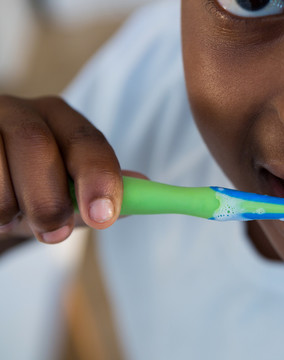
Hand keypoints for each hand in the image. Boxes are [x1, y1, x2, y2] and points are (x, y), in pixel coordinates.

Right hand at [0, 95, 126, 243]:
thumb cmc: (32, 189)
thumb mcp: (68, 192)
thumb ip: (102, 190)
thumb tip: (143, 187)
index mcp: (61, 119)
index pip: (87, 141)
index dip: (98, 178)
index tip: (102, 217)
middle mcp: (21, 111)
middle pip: (36, 144)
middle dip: (47, 199)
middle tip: (55, 234)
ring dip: (8, 207)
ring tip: (9, 218)